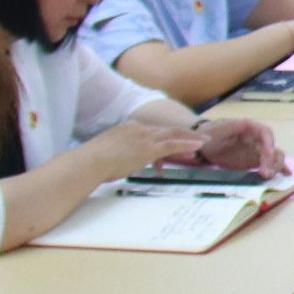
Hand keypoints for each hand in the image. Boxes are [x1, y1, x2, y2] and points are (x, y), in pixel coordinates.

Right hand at [92, 116, 206, 177]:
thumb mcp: (108, 155)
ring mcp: (144, 137)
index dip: (166, 137)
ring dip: (190, 138)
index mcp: (127, 128)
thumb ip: (119, 156)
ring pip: (172, 135)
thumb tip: (120, 164)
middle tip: (198, 137)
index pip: (152, 132)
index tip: (176, 142)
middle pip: (165, 131)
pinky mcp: (148, 148)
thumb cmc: (92, 163)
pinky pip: (172, 144)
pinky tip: (198, 147)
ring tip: (204, 141)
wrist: (89, 161)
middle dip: (183, 134)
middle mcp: (138, 129)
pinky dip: (186, 144)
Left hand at [194, 116, 282, 174]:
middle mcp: (257, 139)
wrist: (202, 146)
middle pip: (272, 147)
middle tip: (265, 173)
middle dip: (272, 160)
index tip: (268, 154)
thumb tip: (243, 122)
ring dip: (274, 167)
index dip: (269, 143)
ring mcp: (257, 151)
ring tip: (267, 177)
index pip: (265, 132)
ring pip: (274, 157)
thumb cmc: (209, 135)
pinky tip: (285, 175)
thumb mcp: (215, 131)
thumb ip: (228, 127)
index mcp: (249, 128)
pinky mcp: (255, 161)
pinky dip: (278, 169)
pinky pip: (269, 164)